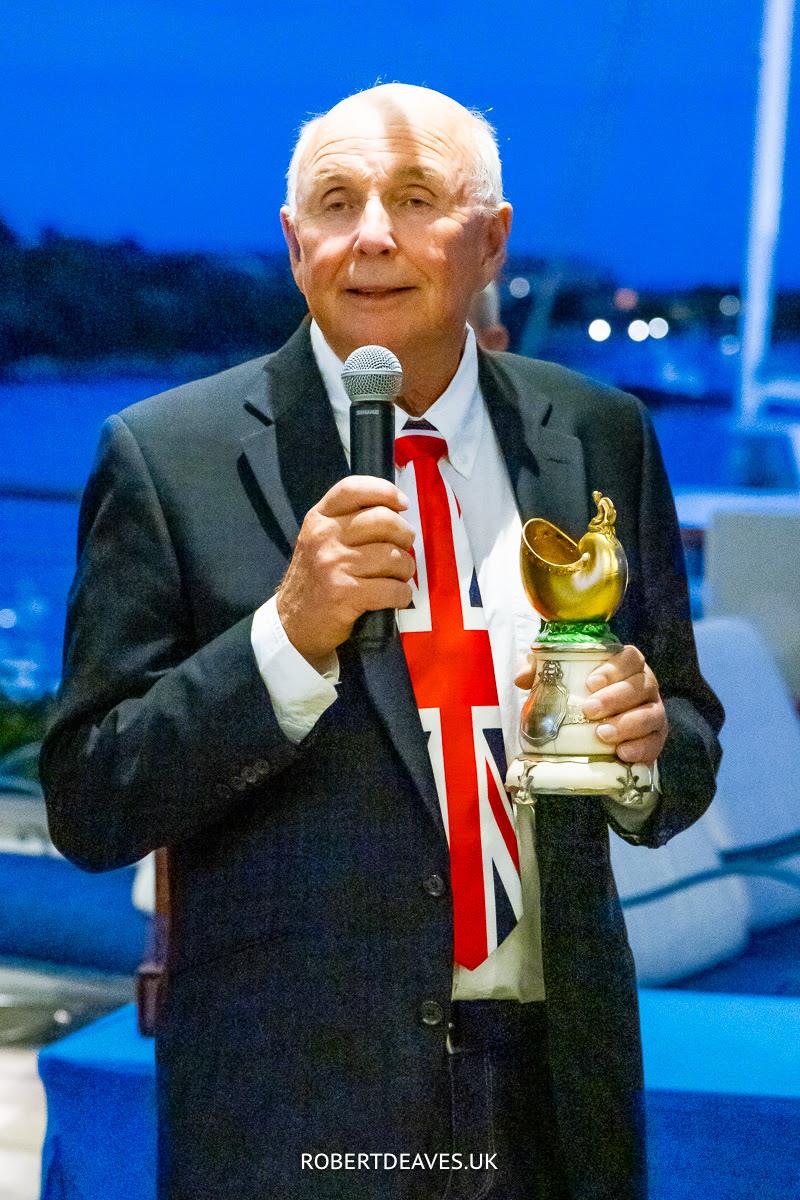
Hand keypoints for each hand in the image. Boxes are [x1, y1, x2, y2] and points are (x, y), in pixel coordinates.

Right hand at [276, 477, 415, 667]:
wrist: (292, 623)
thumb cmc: (315, 580)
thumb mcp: (320, 540)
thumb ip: (348, 522)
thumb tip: (396, 512)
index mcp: (319, 519)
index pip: (353, 489)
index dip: (385, 491)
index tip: (403, 504)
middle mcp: (324, 537)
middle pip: (383, 520)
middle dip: (404, 536)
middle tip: (405, 548)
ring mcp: (334, 565)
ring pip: (393, 556)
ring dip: (406, 569)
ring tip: (399, 576)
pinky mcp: (345, 594)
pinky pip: (392, 589)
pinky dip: (402, 595)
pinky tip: (397, 597)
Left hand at [515, 645, 667, 765]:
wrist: (599, 738)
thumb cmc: (581, 699)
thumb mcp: (559, 681)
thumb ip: (540, 671)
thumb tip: (521, 678)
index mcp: (625, 666)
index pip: (629, 657)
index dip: (613, 668)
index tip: (590, 682)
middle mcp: (645, 685)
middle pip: (640, 685)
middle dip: (615, 698)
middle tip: (589, 710)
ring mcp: (654, 712)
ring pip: (651, 714)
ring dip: (627, 724)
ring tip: (602, 734)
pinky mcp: (656, 739)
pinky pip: (655, 743)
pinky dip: (640, 749)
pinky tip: (622, 754)